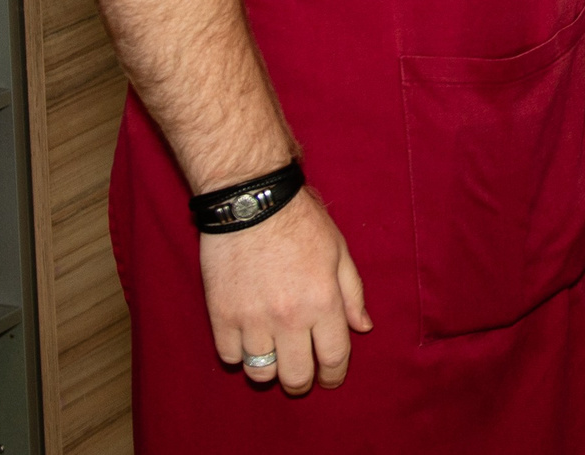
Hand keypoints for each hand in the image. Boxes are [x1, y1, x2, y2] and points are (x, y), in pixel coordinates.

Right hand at [200, 188, 371, 395]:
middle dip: (302, 383)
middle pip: (296, 375)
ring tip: (274, 358)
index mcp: (323, 302)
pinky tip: (247, 341)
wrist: (252, 201)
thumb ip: (352, 294)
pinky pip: (229, 356)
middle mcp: (289, 317)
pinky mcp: (221, 315)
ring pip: (260, 372)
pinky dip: (239, 354)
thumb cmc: (301, 222)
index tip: (331, 379)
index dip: (334, 375)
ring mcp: (252, 319)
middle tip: (301, 378)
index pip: (334, 357)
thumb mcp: (339, 252)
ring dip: (269, 370)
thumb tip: (363, 328)